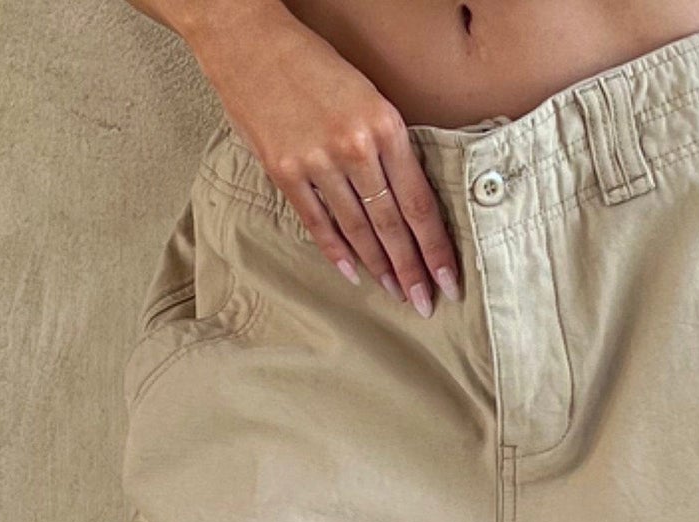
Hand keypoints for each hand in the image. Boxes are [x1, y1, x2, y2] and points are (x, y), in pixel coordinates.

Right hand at [193, 6, 460, 313]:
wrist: (249, 40)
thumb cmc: (311, 64)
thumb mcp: (366, 94)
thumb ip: (386, 144)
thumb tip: (405, 198)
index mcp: (385, 125)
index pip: (420, 202)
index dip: (435, 248)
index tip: (448, 281)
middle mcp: (355, 147)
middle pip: (392, 224)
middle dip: (412, 269)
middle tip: (425, 305)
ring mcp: (317, 162)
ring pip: (358, 228)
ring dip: (379, 266)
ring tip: (395, 293)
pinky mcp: (285, 171)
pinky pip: (317, 222)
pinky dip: (336, 251)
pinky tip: (353, 274)